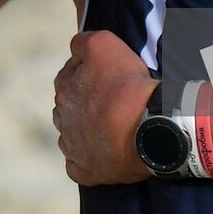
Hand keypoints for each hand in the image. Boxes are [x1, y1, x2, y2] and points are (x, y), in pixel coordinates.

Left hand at [53, 31, 156, 184]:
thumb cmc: (126, 85)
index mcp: (64, 91)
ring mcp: (74, 148)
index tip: (106, 73)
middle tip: (111, 98)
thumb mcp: (104, 44)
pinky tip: (100, 150)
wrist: (149, 126)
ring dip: (84, 128)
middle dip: (84, 100)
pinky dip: (86, 158)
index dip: (86, 71)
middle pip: (70, 106)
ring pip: (72, 134)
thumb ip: (82, 41)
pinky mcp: (87, 171)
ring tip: (109, 123)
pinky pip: (78, 165)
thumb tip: (75, 49)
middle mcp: (63, 120)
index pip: (68, 75)